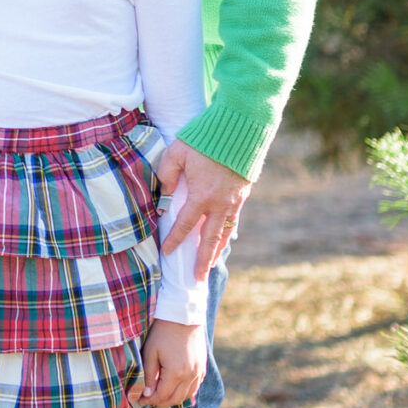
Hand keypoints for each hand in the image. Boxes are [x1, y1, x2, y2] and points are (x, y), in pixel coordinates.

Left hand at [138, 316, 206, 407]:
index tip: (139, 400)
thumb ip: (149, 376)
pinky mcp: (202, 367)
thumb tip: (147, 394)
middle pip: (175, 399)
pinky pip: (195, 387)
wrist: (183, 316)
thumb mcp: (150, 353)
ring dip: (172, 399)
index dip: (149, 400)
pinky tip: (175, 390)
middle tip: (148, 399)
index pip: (162, 396)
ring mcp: (199, 372)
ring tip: (159, 395)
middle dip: (160, 402)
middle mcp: (190, 375)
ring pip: (186, 396)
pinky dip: (185, 392)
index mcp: (176, 373)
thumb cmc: (163, 333)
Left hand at [157, 140, 248, 275]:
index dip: (174, 240)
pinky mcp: (243, 194)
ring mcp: (234, 200)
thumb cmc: (205, 138)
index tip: (166, 252)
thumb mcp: (177, 153)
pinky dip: (227, 232)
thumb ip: (166, 175)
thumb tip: (164, 195)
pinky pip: (233, 220)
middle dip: (202, 260)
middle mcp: (220, 204)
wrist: (241, 128)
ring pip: (225, 232)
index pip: (184, 225)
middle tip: (197, 278)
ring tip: (210, 264)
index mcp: (202, 196)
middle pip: (209, 239)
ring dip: (216, 250)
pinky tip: (223, 238)